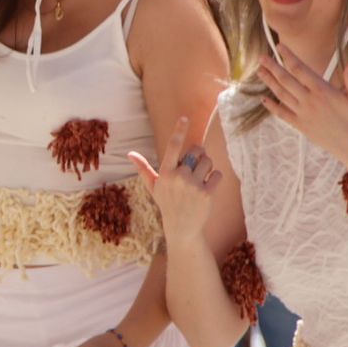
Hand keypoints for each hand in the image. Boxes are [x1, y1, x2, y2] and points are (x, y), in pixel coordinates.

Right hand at [129, 116, 219, 246]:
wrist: (181, 228)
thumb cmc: (167, 203)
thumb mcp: (154, 187)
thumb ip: (143, 168)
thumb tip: (129, 154)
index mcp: (165, 173)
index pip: (173, 146)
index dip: (179, 131)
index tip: (185, 118)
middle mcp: (179, 177)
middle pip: (197, 152)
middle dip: (198, 157)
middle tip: (193, 170)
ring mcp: (193, 185)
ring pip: (208, 162)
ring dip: (207, 168)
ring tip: (199, 180)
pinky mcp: (207, 193)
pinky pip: (218, 175)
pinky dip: (215, 179)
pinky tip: (207, 188)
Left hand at [259, 53, 347, 163]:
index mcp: (322, 91)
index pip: (301, 69)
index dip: (288, 57)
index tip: (279, 46)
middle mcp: (309, 101)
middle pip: (286, 80)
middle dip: (273, 67)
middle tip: (261, 57)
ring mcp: (303, 113)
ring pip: (281, 95)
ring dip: (269, 82)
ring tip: (259, 71)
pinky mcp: (300, 125)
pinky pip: (282, 114)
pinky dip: (272, 106)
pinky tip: (263, 99)